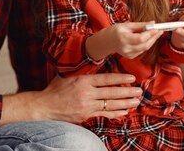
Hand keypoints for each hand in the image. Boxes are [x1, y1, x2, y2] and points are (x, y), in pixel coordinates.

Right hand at [0, 73, 142, 124]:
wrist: (44, 107)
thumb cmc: (55, 90)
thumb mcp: (68, 76)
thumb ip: (82, 74)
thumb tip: (95, 67)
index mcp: (83, 81)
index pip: (106, 79)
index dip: (120, 78)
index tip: (131, 77)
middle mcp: (86, 93)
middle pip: (111, 92)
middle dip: (127, 91)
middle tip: (139, 91)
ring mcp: (87, 106)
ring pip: (110, 104)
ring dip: (125, 103)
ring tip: (136, 101)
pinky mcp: (86, 115)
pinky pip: (104, 114)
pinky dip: (115, 113)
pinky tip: (124, 111)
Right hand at [86, 22, 162, 60]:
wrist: (107, 41)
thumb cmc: (116, 30)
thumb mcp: (127, 25)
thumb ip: (140, 25)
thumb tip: (153, 23)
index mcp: (123, 38)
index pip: (140, 38)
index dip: (150, 34)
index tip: (157, 28)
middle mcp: (126, 48)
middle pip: (144, 45)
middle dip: (154, 38)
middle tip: (160, 30)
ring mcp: (128, 54)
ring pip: (145, 48)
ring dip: (152, 41)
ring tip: (156, 33)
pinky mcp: (130, 56)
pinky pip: (142, 50)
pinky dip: (146, 44)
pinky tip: (148, 38)